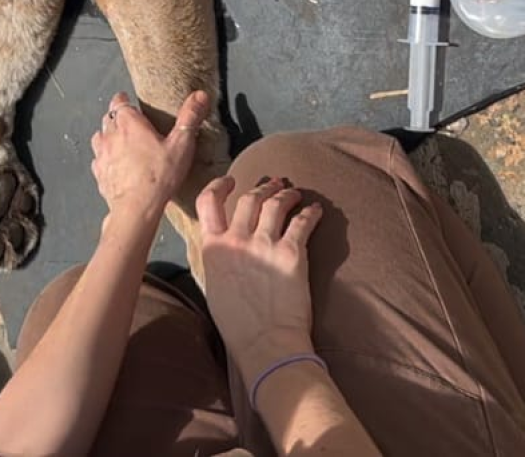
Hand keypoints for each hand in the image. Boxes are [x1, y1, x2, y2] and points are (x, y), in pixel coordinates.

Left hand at [89, 89, 210, 222]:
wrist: (136, 208)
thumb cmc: (158, 176)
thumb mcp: (181, 144)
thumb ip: (190, 117)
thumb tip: (199, 95)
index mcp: (129, 123)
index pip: (119, 101)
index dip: (124, 100)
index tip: (130, 101)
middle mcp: (110, 135)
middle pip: (109, 118)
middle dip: (118, 118)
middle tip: (132, 124)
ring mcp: (101, 155)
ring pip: (100, 138)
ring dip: (109, 138)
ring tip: (122, 144)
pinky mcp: (99, 174)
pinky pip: (98, 161)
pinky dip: (105, 160)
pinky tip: (117, 166)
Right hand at [196, 172, 321, 371]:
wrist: (265, 342)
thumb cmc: (238, 325)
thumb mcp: (214, 287)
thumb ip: (218, 260)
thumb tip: (224, 249)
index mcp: (213, 248)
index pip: (209, 202)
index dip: (220, 186)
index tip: (230, 181)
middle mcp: (236, 239)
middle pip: (249, 198)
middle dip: (263, 188)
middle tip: (274, 185)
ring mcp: (264, 243)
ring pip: (276, 203)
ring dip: (287, 194)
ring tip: (294, 193)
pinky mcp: (291, 252)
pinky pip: (303, 221)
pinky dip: (310, 212)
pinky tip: (316, 210)